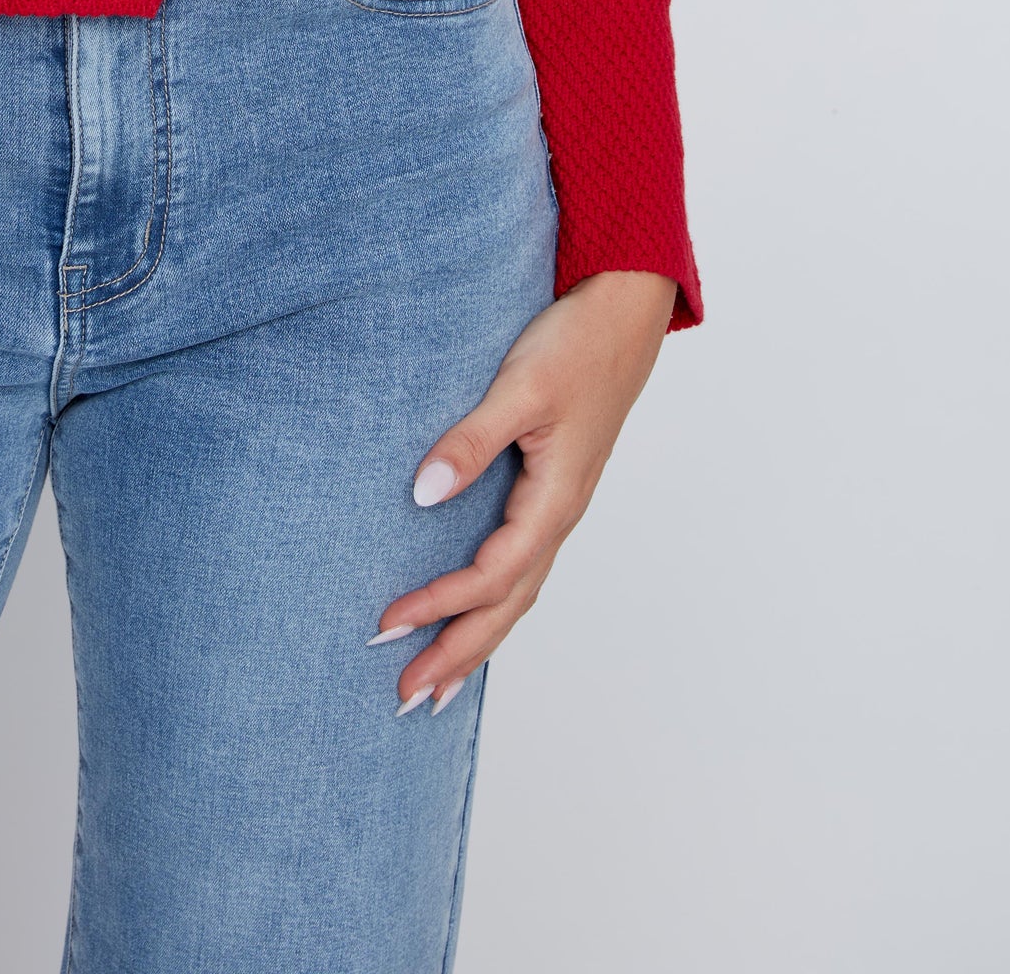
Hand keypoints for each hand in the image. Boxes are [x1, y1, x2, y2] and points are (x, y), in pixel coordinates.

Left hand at [372, 269, 677, 711]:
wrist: (623, 312)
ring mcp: (557, 507)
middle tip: (405, 698)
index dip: (439, 605)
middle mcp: (558, 515)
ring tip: (436, 686)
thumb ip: (470, 441)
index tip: (386, 624)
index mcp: (554, 500)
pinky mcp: (551, 490)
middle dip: (458, 654)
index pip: (490, 575)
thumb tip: (422, 494)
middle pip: (507, 606)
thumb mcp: (519, 388)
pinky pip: (520, 566)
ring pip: (516, 593)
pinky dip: (493, 602)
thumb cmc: (574, 344)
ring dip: (476, 640)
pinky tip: (472, 612)